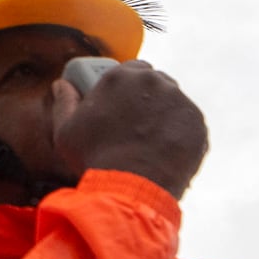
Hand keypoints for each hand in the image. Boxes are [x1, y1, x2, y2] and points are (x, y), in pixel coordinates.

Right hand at [49, 60, 209, 199]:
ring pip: (174, 103)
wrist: (130, 190)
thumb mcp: (66, 131)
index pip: (131, 68)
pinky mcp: (196, 123)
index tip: (124, 102)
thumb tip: (62, 85)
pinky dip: (180, 135)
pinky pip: (189, 124)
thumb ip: (65, 102)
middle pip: (155, 83)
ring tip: (151, 143)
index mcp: (121, 76)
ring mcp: (179, 101)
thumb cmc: (95, 159)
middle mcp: (154, 81)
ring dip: (165, 116)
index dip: (128, 86)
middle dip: (148, 99)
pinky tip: (165, 153)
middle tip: (137, 125)